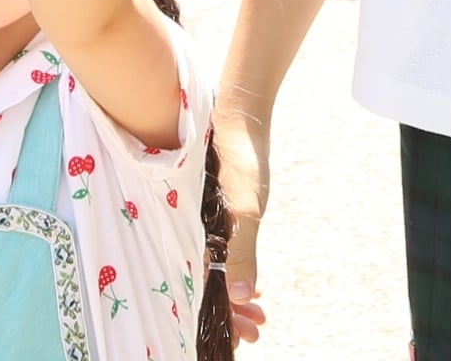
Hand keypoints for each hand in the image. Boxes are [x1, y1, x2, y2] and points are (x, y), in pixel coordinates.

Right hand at [216, 103, 272, 342]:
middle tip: (257, 330)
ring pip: (213, 271)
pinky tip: (251, 288)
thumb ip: (242, 251)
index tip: (241, 337)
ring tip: (259, 314)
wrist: (241, 112)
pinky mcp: (212, 214)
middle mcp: (191, 231)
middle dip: (230, 313)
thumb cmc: (241, 157)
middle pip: (206, 284)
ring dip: (234, 296)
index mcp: (193, 233)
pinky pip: (218, 254)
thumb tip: (239, 295)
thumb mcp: (247, 207)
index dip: (221, 317)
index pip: (201, 289)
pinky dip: (234, 273)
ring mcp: (201, 223)